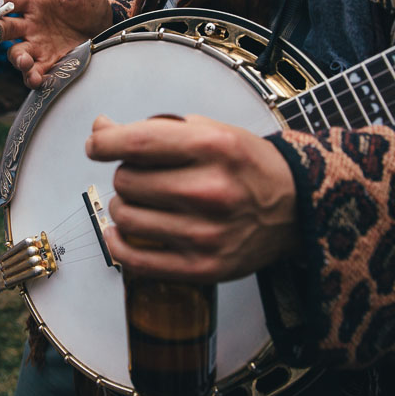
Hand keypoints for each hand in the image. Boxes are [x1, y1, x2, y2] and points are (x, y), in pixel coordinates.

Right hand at [0, 0, 112, 87]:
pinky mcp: (48, 64)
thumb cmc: (90, 4)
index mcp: (32, 3)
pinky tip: (37, 79)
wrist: (107, 28)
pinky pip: (34, 73)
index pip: (7, 0)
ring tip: (24, 61)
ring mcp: (37, 47)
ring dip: (17, 58)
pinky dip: (32, 77)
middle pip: (4, 28)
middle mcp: (29, 26)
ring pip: (16, 54)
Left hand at [87, 114, 299, 282]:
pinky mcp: (202, 267)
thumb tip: (100, 129)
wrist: (297, 206)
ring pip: (125, 217)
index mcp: (212, 147)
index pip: (135, 143)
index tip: (97, 146)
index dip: (103, 144)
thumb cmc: (247, 165)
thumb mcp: (208, 130)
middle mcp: (209, 190)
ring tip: (143, 201)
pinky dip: (118, 244)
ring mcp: (205, 233)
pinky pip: (135, 259)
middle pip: (126, 180)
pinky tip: (122, 232)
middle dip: (126, 174)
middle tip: (146, 175)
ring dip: (123, 207)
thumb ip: (153, 128)